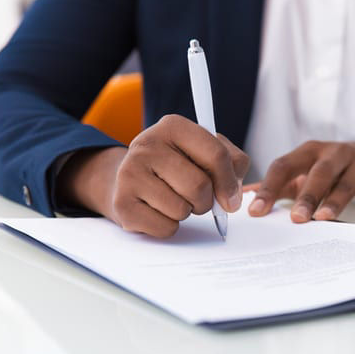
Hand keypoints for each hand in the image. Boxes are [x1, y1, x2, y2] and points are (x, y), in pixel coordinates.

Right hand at [58, 114, 248, 236]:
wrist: (132, 179)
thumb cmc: (177, 166)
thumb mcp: (206, 152)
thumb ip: (232, 165)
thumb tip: (232, 197)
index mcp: (173, 126)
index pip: (216, 155)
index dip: (229, 182)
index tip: (230, 198)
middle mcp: (147, 144)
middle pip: (199, 186)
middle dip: (206, 201)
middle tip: (197, 198)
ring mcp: (130, 172)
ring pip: (181, 209)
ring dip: (186, 212)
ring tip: (174, 199)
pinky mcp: (122, 202)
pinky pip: (165, 227)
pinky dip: (169, 226)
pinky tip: (159, 210)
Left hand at [247, 140, 354, 221]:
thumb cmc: (334, 169)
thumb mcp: (306, 170)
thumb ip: (279, 184)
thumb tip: (243, 197)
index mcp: (310, 152)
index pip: (284, 166)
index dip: (269, 188)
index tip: (256, 211)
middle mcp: (335, 153)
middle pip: (319, 173)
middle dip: (307, 196)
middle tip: (296, 219)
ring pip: (347, 182)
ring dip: (335, 200)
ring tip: (324, 219)